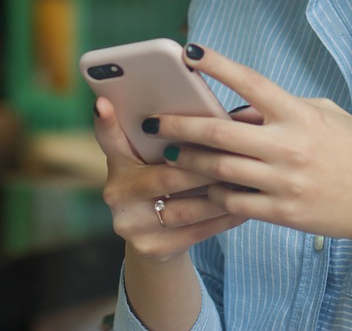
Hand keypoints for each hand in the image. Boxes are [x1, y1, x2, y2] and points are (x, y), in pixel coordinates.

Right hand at [93, 95, 247, 261]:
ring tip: (248, 180)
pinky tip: (244, 206)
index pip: (108, 138)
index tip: (103, 102)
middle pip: (165, 176)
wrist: (156, 235)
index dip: (105, 122)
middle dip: (205, 166)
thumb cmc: (166, 179)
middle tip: (237, 154)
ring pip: (185, 208)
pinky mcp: (151, 249)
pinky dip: (224, 217)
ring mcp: (130, 224)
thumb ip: (171, 137)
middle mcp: (116, 193)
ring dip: (221, 194)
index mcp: (117, 162)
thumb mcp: (157, 158)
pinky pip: (196, 232)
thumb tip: (214, 114)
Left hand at [145, 43, 351, 249]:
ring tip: (171, 154)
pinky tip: (199, 187)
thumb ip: (285, 108)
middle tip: (156, 122)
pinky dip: (212, 193)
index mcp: (300, 115)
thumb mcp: (328, 115)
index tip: (189, 52)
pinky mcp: (282, 213)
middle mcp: (289, 147)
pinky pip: (234, 202)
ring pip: (219, 171)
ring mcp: (284, 182)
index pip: (252, 83)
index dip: (218, 66)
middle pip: (221, 134)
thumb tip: (242, 107)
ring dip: (189, 162)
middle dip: (182, 126)